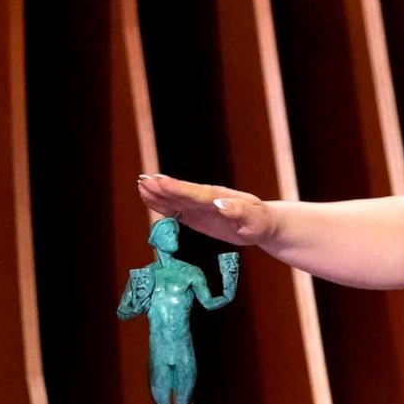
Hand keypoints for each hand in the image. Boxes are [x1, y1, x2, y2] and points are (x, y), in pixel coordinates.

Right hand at [137, 174, 275, 247]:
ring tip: (141, 186)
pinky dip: (163, 205)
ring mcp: (200, 206)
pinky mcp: (197, 215)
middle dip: (162, 188)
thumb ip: (238, 211)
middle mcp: (206, 199)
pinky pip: (177, 210)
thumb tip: (220, 204)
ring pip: (176, 199)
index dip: (177, 188)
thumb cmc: (260, 222)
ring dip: (158, 194)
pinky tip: (149, 200)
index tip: (160, 181)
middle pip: (181, 193)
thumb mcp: (254, 219)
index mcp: (219, 197)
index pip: (195, 192)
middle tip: (142, 181)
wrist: (263, 223)